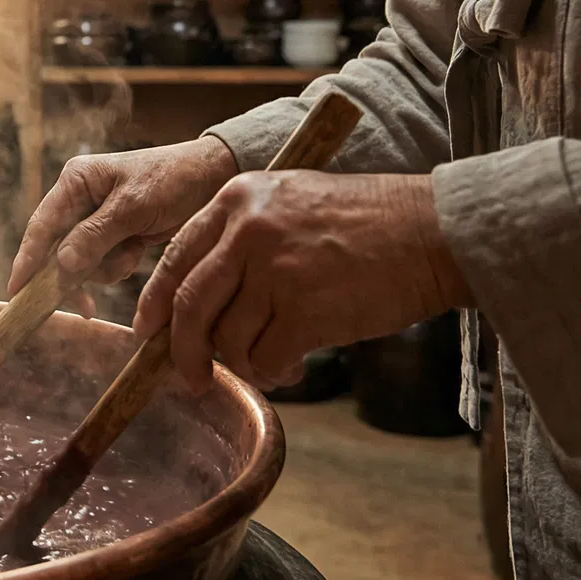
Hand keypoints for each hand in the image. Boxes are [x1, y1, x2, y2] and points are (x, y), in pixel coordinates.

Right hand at [8, 137, 239, 298]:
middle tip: (85, 304)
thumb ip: (95, 235)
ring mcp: (96, 218)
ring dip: (103, 267)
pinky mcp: (114, 233)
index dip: (27, 260)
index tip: (16, 291)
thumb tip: (61, 263)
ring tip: (131, 255)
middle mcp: (79, 198)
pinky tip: (137, 252)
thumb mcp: (133, 207)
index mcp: (75, 181)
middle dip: (75, 271)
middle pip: (57, 247)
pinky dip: (118, 264)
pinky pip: (103, 261)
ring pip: (81, 259)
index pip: (42, 226)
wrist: (214, 177)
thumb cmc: (172, 180)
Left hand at [131, 171, 473, 394]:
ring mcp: (275, 270)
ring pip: (228, 339)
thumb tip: (196, 298)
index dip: (156, 303)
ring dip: (244, 364)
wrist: (433, 231)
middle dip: (182, 352)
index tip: (148, 333)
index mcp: (237, 199)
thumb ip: (241, 237)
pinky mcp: (305, 309)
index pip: (176, 257)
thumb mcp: (290, 201)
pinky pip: (266, 357)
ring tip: (271, 364)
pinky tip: (292, 368)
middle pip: (189, 304)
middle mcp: (248, 230)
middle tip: (189, 379)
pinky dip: (273, 373)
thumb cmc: (367, 223)